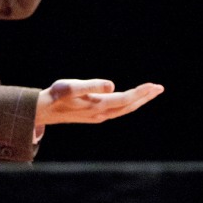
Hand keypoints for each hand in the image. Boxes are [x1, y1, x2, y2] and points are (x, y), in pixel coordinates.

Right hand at [35, 78, 163, 125]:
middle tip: (160, 88)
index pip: (125, 99)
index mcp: (98, 105)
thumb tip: (112, 85)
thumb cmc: (56, 95)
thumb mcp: (72, 86)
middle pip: (129, 106)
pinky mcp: (95, 116)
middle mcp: (101, 113)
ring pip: (124, 109)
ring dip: (138, 101)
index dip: (140, 92)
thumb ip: (92, 85)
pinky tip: (131, 101)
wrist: (43, 111)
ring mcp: (98, 116)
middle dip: (145, 97)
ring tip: (150, 92)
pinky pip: (118, 110)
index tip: (154, 86)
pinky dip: (128, 104)